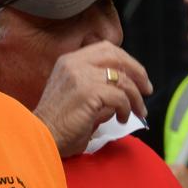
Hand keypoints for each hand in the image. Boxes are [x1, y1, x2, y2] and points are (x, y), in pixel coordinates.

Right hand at [33, 41, 152, 156]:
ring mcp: (80, 76)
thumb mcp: (77, 95)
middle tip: (146, 89)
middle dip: (137, 72)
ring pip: (122, 79)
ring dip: (135, 97)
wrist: (41, 139)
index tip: (138, 77)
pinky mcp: (88, 92)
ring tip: (137, 112)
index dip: (126, 61)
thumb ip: (98, 85)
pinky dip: (127, 108)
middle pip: (117, 56)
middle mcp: (74, 63)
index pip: (106, 49)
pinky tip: (122, 119)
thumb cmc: (59, 124)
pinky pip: (119, 97)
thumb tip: (125, 87)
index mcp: (70, 60)